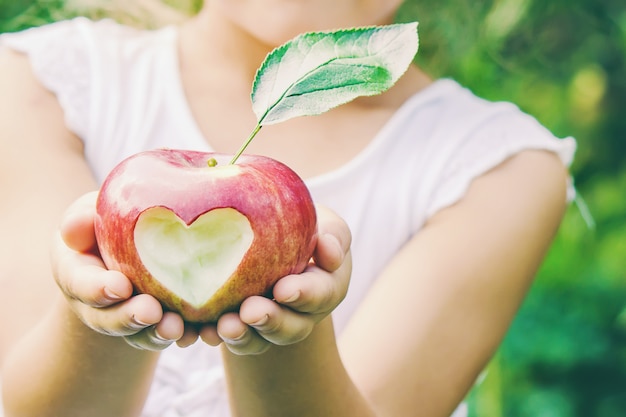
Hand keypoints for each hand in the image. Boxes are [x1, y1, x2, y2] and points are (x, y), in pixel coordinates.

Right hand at [51, 192, 198, 350]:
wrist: (132, 238)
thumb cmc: (110, 217)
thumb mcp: (92, 211)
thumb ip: (82, 218)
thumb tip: (74, 229)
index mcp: (76, 273)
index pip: (80, 283)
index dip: (97, 289)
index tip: (120, 287)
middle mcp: (97, 304)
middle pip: (108, 319)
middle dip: (129, 318)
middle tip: (151, 312)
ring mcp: (127, 317)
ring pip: (138, 334)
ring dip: (155, 333)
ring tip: (175, 328)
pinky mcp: (156, 322)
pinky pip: (166, 334)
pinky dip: (182, 335)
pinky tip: (197, 332)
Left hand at [201, 205, 351, 354]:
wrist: (278, 237)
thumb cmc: (306, 227)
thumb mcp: (327, 224)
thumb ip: (334, 235)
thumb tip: (329, 250)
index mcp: (327, 287)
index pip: (321, 294)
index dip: (303, 294)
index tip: (283, 289)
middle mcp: (304, 314)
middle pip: (292, 327)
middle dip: (271, 321)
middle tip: (250, 311)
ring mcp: (274, 324)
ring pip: (262, 339)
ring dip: (244, 336)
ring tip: (225, 326)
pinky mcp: (246, 327)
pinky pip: (236, 339)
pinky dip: (219, 336)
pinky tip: (204, 330)